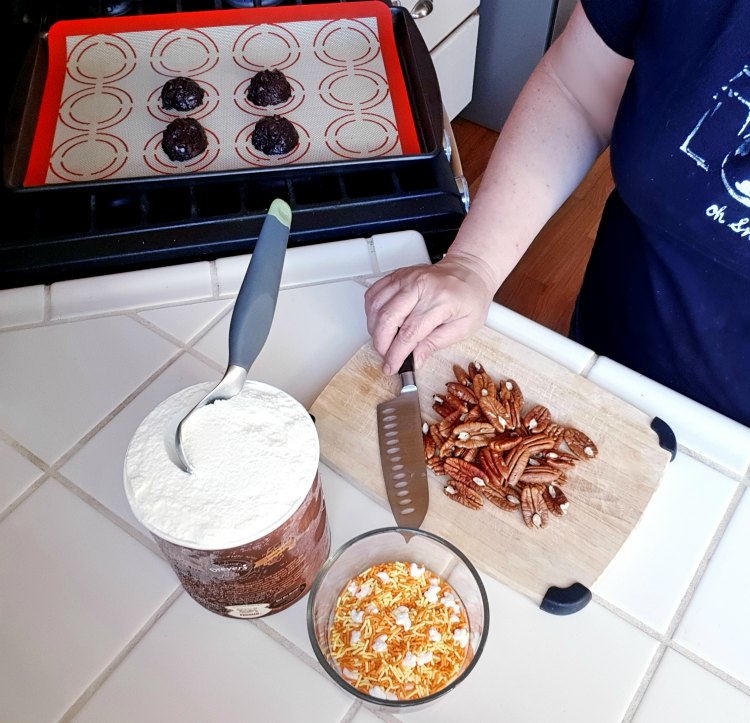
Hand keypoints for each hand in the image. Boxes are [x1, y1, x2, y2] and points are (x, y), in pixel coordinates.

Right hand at [364, 254, 495, 374]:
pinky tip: (378, 323)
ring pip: (376, 306)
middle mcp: (421, 286)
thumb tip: (415, 359)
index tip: (392, 366)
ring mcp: (406, 278)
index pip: (410, 332)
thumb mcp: (464, 327)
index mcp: (441, 300)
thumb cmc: (470, 297)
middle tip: (385, 356)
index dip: (396, 354)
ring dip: (374, 329)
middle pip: (388, 319)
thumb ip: (436, 343)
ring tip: (383, 341)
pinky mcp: (397, 275)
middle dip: (381, 344)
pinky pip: (374, 293)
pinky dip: (370, 311)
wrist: (469, 270)